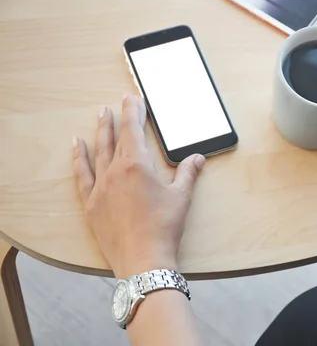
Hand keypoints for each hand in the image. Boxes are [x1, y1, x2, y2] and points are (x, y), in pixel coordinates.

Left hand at [72, 94, 205, 278]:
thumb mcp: (181, 197)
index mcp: (137, 166)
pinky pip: (82, 175)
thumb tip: (196, 158)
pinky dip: (79, 159)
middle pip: (115, 137)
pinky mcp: (91, 203)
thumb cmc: (164, 227)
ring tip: (100, 115)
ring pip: (98, 152)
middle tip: (117, 103)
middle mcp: (115, 171)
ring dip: (100, 132)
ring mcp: (100, 187)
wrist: (143, 259)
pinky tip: (77, 146)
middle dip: (117, 118)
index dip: (134, 112)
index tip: (133, 99)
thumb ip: (188, 173)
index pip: (134, 130)